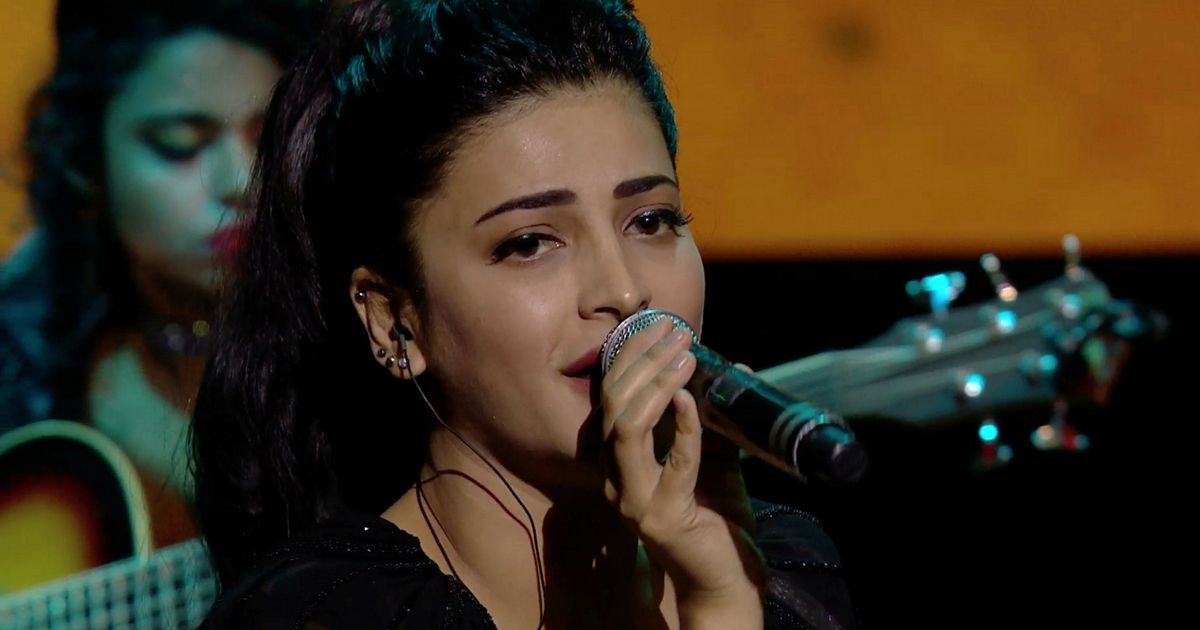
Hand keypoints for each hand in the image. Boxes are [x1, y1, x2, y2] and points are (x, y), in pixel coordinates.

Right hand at [599, 319, 763, 627]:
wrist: (726, 580)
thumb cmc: (717, 520)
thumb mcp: (712, 459)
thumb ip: (713, 419)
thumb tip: (735, 369)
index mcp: (618, 461)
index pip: (608, 396)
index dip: (630, 355)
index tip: (661, 325)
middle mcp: (614, 479)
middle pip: (611, 403)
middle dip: (642, 360)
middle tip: (676, 334)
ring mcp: (633, 500)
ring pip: (626, 427)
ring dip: (657, 385)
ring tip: (686, 359)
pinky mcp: (662, 516)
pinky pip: (670, 463)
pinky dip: (682, 427)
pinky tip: (692, 400)